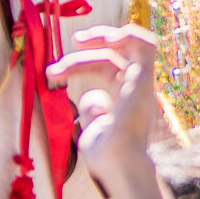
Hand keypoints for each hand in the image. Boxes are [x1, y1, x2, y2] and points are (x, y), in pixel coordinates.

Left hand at [46, 25, 160, 186]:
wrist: (119, 165)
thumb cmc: (106, 156)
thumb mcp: (92, 128)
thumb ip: (92, 110)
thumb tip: (89, 96)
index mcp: (125, 97)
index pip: (106, 67)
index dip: (79, 63)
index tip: (52, 73)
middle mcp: (136, 87)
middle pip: (113, 56)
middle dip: (84, 52)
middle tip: (59, 62)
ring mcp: (142, 83)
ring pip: (129, 45)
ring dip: (105, 35)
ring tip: (80, 39)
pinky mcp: (144, 80)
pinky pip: (146, 46)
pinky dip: (130, 33)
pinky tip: (108, 37)